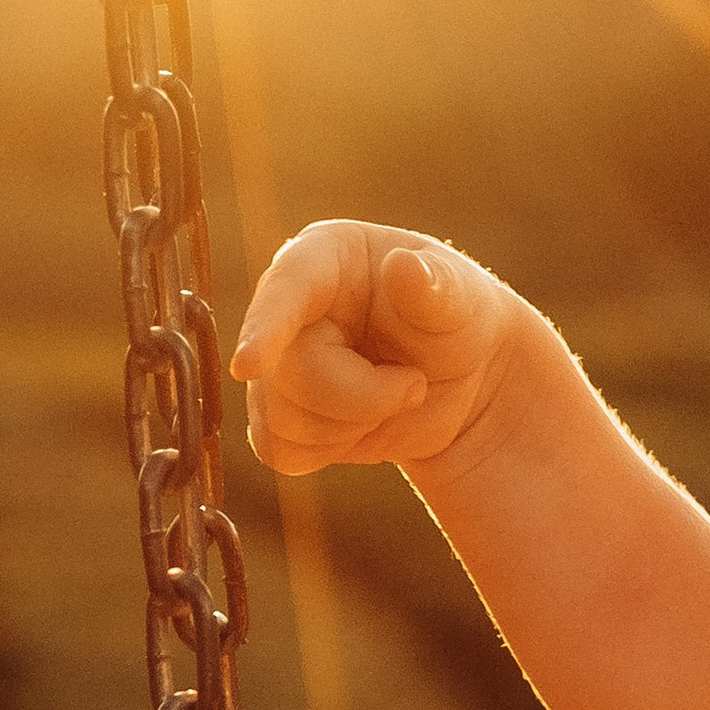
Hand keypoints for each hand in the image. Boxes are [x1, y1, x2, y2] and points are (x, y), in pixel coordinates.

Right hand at [231, 221, 526, 478]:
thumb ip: (434, 285)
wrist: (460, 377)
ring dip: (351, 426)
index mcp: (325, 258)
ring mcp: (276, 362)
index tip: (248, 365)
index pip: (286, 287)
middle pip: (289, 373)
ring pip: (281, 419)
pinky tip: (364, 425)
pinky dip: (330, 450)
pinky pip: (280, 451)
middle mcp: (287, 306)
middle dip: (363, 398)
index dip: (266, 326)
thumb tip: (402, 265)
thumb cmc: (456, 320)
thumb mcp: (460, 298)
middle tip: (415, 384)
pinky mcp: (278, 414)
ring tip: (392, 397)